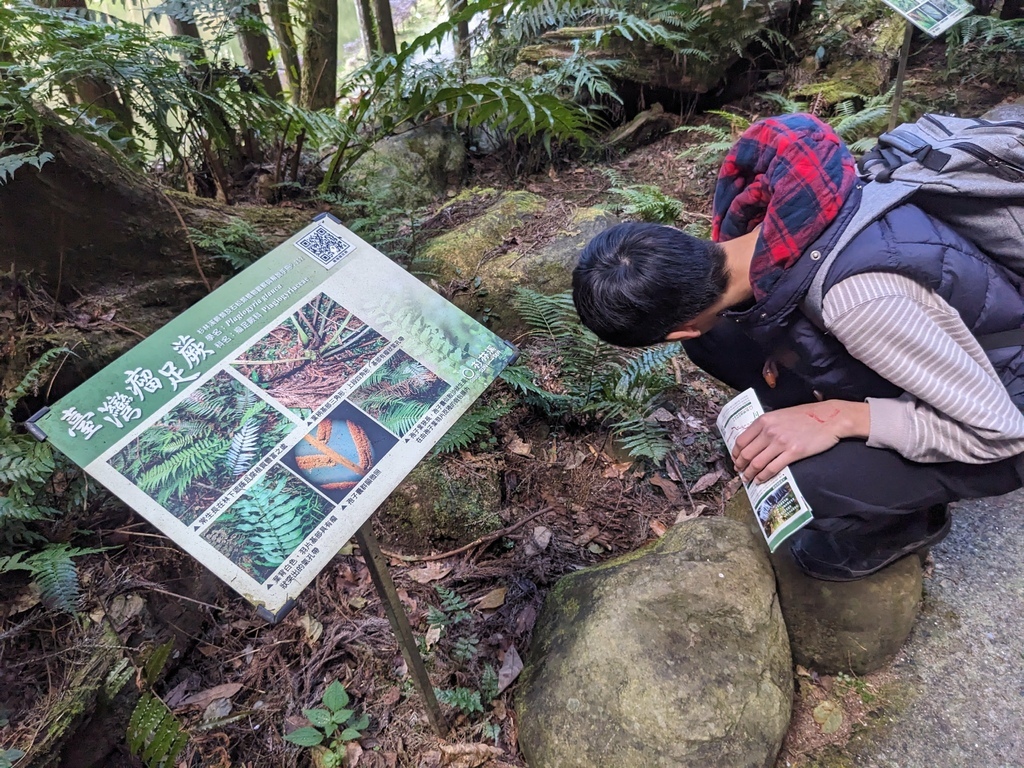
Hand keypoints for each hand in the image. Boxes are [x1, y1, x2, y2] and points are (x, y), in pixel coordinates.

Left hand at [732, 400, 869, 482]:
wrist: (829, 418)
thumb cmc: (806, 416)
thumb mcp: (780, 415)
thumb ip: (766, 426)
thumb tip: (754, 441)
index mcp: (764, 421)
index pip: (741, 440)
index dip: (735, 453)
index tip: (735, 460)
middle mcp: (769, 431)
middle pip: (746, 454)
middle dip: (740, 466)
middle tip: (739, 472)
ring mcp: (781, 443)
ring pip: (757, 463)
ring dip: (749, 474)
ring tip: (747, 479)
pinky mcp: (793, 453)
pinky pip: (772, 468)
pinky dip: (763, 477)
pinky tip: (760, 480)